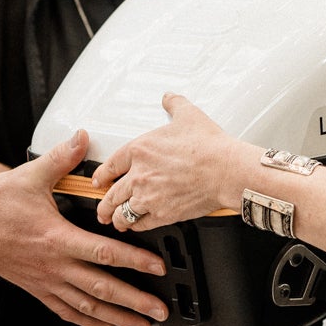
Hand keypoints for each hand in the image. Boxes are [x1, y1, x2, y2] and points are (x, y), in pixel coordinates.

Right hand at [0, 130, 169, 325]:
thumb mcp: (29, 176)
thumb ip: (62, 159)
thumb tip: (83, 137)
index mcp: (56, 238)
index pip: (104, 253)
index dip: (135, 262)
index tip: (159, 269)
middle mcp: (53, 265)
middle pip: (102, 289)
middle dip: (135, 302)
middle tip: (161, 312)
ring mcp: (45, 281)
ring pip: (87, 307)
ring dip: (118, 319)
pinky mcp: (36, 288)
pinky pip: (66, 311)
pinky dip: (88, 321)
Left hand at [90, 94, 242, 232]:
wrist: (226, 171)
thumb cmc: (209, 146)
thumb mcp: (188, 115)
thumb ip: (174, 105)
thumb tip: (169, 99)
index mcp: (140, 150)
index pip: (110, 165)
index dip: (101, 175)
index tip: (99, 181)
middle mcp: (139, 175)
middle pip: (112, 194)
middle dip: (104, 204)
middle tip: (102, 208)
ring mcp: (149, 197)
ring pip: (122, 212)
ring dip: (116, 218)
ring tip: (115, 220)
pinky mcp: (162, 214)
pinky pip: (140, 224)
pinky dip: (135, 226)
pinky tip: (135, 225)